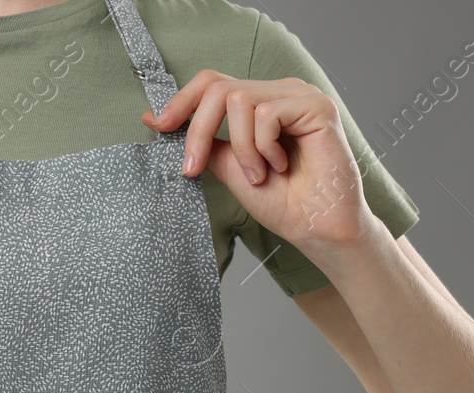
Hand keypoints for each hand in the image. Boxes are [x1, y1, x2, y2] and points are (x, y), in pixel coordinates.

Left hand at [143, 71, 372, 248]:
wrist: (316, 228)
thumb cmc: (283, 202)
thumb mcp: (231, 168)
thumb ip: (206, 143)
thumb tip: (157, 119)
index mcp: (261, 102)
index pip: (213, 83)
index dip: (181, 101)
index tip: (156, 125)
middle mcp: (281, 92)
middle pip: (219, 88)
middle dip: (198, 130)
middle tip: (193, 168)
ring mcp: (300, 95)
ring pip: (241, 101)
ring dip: (241, 149)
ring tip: (260, 175)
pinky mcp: (316, 105)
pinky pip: (267, 115)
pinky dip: (264, 148)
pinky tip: (281, 166)